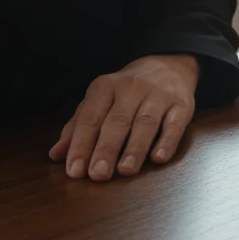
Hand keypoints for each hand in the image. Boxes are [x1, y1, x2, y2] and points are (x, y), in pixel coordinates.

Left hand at [49, 54, 199, 180]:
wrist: (168, 64)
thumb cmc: (127, 91)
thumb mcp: (99, 101)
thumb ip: (78, 126)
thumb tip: (56, 155)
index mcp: (105, 87)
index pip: (90, 118)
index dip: (81, 145)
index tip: (75, 171)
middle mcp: (132, 88)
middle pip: (117, 121)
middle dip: (106, 149)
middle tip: (97, 175)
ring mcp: (159, 95)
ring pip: (145, 123)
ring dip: (135, 148)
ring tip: (125, 171)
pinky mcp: (182, 104)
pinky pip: (175, 123)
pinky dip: (167, 141)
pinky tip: (158, 158)